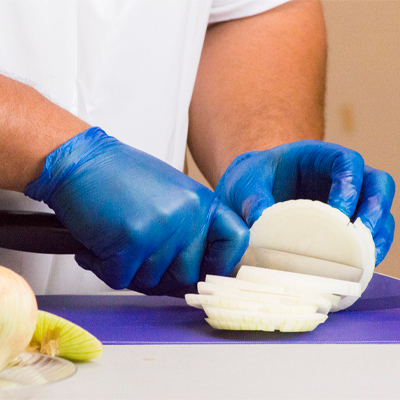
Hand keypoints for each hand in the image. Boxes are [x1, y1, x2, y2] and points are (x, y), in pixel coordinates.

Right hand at [25, 127, 248, 295]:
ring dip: (127, 271)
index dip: (221, 264)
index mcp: (202, 202)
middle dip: (159, 276)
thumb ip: (187, 230)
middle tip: (135, 258)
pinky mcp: (132, 240)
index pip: (236, 240)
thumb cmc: (120, 180)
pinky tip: (94, 246)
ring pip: (151, 282)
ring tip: (112, 242)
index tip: (202, 270)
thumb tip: (191, 275)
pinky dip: (102, 269)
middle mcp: (189, 214)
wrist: (80, 161)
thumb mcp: (170, 196)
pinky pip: (119, 280)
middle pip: (187, 275)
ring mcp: (162, 227)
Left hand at [214, 140, 394, 265]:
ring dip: (377, 234)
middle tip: (359, 234)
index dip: (350, 184)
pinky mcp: (342, 224)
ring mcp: (346, 200)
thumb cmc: (251, 181)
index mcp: (318, 157)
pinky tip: (358, 268)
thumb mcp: (245, 184)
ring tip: (365, 257)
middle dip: (375, 209)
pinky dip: (367, 251)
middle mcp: (340, 177)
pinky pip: (367, 235)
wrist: (248, 194)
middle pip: (377, 184)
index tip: (337, 212)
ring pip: (379, 211)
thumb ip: (252, 198)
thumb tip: (259, 220)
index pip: (347, 161)